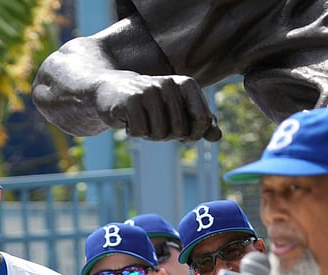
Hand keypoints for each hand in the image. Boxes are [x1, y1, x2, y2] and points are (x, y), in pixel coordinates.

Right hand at [95, 72, 220, 141]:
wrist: (111, 90)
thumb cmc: (149, 104)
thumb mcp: (177, 111)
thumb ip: (200, 123)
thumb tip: (217, 137)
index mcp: (186, 84)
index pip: (202, 120)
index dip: (193, 135)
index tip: (181, 133)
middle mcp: (168, 84)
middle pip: (179, 131)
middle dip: (166, 135)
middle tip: (153, 123)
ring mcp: (149, 91)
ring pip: (159, 134)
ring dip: (148, 134)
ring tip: (140, 119)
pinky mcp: (129, 100)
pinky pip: (139, 132)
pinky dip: (132, 132)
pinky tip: (127, 119)